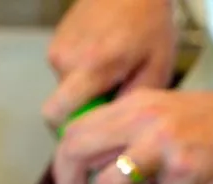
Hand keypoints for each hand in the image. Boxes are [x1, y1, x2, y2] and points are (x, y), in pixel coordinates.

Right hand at [41, 0, 176, 127]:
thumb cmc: (148, 24)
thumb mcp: (156, 68)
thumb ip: (132, 103)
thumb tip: (113, 129)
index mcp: (92, 66)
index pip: (55, 115)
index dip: (71, 130)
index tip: (95, 130)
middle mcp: (66, 58)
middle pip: (60, 108)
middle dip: (82, 112)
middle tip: (110, 101)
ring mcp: (58, 48)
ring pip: (64, 91)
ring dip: (85, 91)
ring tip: (112, 74)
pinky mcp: (57, 41)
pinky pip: (65, 73)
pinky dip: (82, 74)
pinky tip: (104, 60)